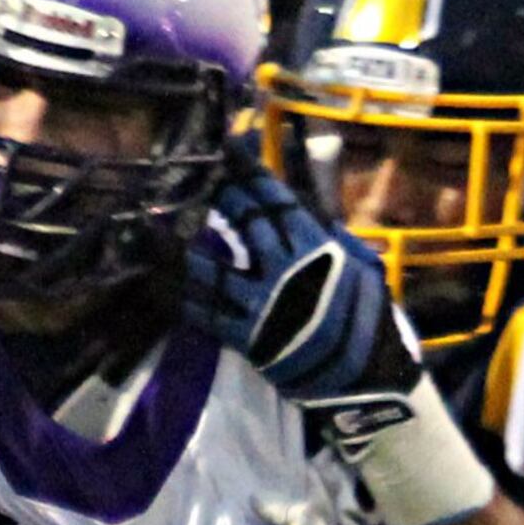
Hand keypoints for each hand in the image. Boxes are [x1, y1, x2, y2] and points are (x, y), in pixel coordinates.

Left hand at [183, 142, 408, 403]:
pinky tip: (159, 284)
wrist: (363, 376)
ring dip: (182, 250)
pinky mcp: (247, 338)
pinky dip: (181, 298)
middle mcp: (285, 270)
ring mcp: (263, 304)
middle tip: (204, 184)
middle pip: (244, 222)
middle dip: (222, 198)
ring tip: (157, 231)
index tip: (229, 148)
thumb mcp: (363, 263)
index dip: (249, 171)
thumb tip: (313, 195)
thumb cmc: (366, 316)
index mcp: (316, 246)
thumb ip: (333, 228)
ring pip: (212, 270)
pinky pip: (206, 314)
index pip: (276, 198)